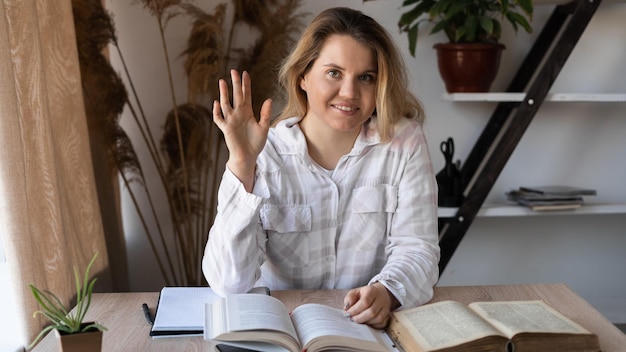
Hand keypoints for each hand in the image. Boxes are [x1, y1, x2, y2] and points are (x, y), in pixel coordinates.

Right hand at [213, 69, 271, 190]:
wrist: (248, 156)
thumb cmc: (256, 143)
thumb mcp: (264, 127)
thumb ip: (265, 114)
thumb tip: (268, 99)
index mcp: (247, 112)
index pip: (246, 95)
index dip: (245, 84)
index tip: (245, 73)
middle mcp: (238, 114)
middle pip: (236, 95)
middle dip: (235, 83)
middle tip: (233, 71)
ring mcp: (231, 120)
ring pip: (226, 103)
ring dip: (224, 93)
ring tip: (222, 82)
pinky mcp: (226, 128)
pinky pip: (219, 119)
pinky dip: (217, 111)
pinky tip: (217, 103)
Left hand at [343, 282, 398, 328]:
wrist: (380, 293)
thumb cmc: (365, 294)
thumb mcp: (355, 292)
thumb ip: (349, 299)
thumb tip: (347, 308)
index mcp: (372, 291)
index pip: (365, 302)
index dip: (355, 310)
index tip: (348, 314)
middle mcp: (381, 299)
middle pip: (372, 312)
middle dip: (359, 318)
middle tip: (352, 319)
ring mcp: (386, 308)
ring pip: (377, 319)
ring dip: (365, 322)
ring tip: (358, 320)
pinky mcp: (388, 316)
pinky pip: (381, 324)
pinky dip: (372, 325)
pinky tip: (366, 322)